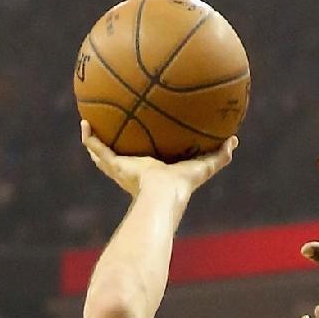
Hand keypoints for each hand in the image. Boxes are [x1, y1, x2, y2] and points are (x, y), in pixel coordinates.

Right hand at [79, 122, 236, 201]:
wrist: (163, 194)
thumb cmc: (183, 184)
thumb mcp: (204, 166)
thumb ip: (219, 155)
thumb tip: (235, 141)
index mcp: (154, 174)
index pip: (148, 162)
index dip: (145, 154)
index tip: (143, 140)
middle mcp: (135, 172)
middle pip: (123, 159)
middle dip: (116, 149)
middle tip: (112, 131)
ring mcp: (122, 170)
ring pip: (104, 154)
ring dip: (95, 142)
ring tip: (88, 124)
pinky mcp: (114, 166)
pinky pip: (97, 149)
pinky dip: (89, 138)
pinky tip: (83, 123)